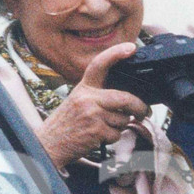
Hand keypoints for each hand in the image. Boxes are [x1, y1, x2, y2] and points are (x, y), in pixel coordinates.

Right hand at [37, 43, 150, 169]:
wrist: (49, 144)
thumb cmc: (66, 124)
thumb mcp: (77, 101)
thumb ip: (97, 95)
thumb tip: (125, 99)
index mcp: (83, 88)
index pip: (99, 64)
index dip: (116, 53)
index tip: (131, 48)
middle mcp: (87, 98)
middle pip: (124, 97)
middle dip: (139, 106)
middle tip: (144, 111)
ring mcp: (92, 114)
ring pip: (123, 119)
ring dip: (120, 126)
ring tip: (104, 127)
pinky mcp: (96, 131)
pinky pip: (117, 134)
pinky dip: (113, 138)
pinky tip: (99, 136)